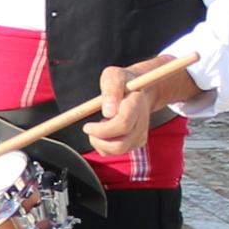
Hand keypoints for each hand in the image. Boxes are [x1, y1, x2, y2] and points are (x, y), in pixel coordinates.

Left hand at [82, 55, 201, 155]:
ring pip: (117, 151)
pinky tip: (105, 131)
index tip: (87, 126)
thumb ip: (111, 89)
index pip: (122, 124)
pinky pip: (116, 152)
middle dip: (99, 140)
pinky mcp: (136, 142)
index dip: (102, 129)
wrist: (140, 90)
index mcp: (136, 105)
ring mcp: (140, 135)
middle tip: (90, 128)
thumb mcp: (113, 76)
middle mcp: (141, 123)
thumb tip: (108, 111)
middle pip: (120, 145)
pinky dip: (104, 145)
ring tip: (99, 126)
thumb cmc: (124, 82)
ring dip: (100, 142)